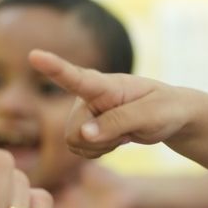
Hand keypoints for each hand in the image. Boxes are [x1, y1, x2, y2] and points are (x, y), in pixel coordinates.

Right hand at [28, 49, 195, 158]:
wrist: (172, 116)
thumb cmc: (165, 109)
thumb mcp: (150, 116)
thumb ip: (117, 123)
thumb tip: (82, 134)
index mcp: (106, 85)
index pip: (77, 77)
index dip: (53, 66)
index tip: (35, 56)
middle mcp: (89, 95)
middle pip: (73, 130)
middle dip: (96, 141)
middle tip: (126, 134)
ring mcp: (86, 111)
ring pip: (73, 142)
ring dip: (99, 147)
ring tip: (123, 133)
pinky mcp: (86, 126)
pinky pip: (79, 149)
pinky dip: (97, 151)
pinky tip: (114, 139)